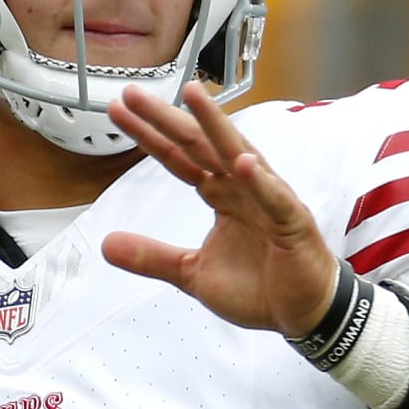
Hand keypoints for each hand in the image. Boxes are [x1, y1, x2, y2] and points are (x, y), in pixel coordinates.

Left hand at [102, 81, 339, 337]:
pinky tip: (242, 162)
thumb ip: (152, 256)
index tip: (119, 110)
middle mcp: (241, 187)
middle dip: (167, 118)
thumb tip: (106, 245)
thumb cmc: (258, 287)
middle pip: (199, 145)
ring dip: (215, 126)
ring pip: (237, 155)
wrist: (302, 315)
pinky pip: (274, 199)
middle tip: (134, 93)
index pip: (178, 157)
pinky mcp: (292, 224)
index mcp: (219, 194)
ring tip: (193, 96)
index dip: (149, 134)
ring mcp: (268, 200)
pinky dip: (259, 181)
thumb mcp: (192, 273)